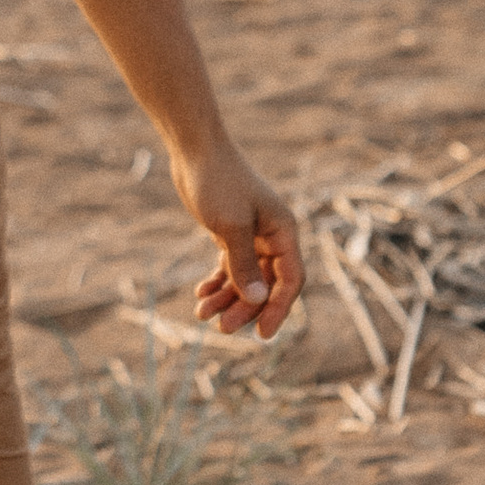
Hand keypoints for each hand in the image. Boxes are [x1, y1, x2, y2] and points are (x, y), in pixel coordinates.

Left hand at [177, 142, 305, 341]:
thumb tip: (258, 300)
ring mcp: (252, 236)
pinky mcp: (231, 234)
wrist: (195, 150)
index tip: (262, 334)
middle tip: (222, 328)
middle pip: (266, 284)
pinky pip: (229, 267)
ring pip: (245, 279)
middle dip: (245, 308)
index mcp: (284, 232)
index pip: (290, 280)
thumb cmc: (218, 181)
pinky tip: (201, 293)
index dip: (278, 309)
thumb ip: (244, 264)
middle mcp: (273, 236)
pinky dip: (217, 282)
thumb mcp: (231, 226)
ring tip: (202, 314)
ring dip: (227, 298)